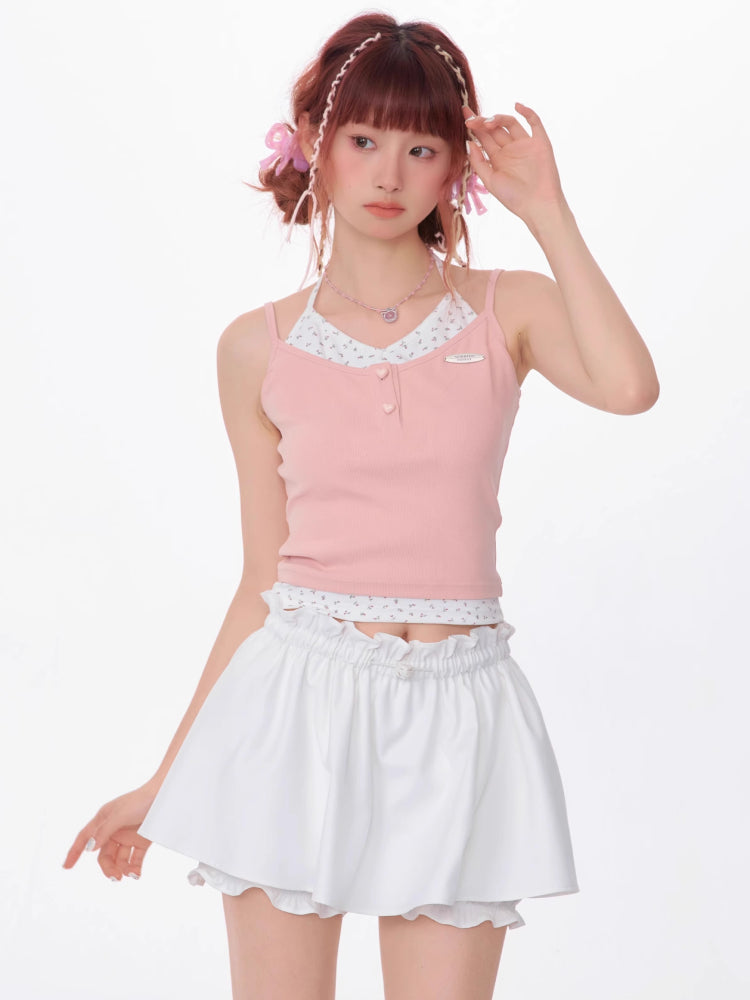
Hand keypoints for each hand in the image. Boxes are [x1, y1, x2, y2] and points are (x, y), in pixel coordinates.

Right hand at [62, 780, 157, 880]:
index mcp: (104, 819)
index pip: (85, 837)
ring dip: (121, 869)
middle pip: (104, 854)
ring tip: (128, 874)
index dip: (74, 852)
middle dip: (107, 867)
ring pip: (119, 858)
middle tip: (115, 877)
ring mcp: (128, 835)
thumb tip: (89, 848)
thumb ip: (104, 831)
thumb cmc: (141, 800)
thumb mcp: (119, 814)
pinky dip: (134, 867)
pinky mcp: (142, 840)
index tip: (66, 867)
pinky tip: (136, 874)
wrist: (166, 795)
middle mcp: (113, 829)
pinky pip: (134, 858)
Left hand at [463, 103, 565, 223]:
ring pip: (510, 123)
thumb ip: (478, 162)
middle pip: (494, 128)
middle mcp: (510, 149)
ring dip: (498, 118)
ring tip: (488, 122)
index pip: (483, 137)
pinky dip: (528, 112)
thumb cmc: (513, 198)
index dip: (474, 126)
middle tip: (471, 118)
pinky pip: (535, 123)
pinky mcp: (540, 142)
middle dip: (482, 121)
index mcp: (497, 158)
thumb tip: (468, 143)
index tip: (464, 115)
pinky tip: (517, 106)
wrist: (537, 205)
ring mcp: (525, 144)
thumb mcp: (490, 181)